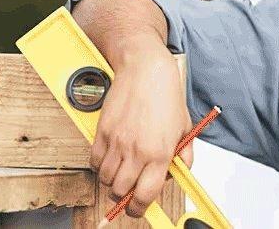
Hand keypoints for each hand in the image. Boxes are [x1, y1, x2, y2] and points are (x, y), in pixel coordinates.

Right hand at [89, 34, 193, 217]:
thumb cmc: (166, 94)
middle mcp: (136, 150)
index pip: (145, 195)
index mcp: (159, 153)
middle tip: (128, 190)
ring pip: (105, 179)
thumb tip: (180, 172)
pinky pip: (94, 161)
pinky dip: (99, 166)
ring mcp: (117, 142)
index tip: (138, 209)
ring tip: (121, 171)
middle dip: (123, 197)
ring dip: (111, 181)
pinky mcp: (102, 132)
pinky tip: (110, 159)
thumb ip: (184, 154)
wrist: (144, 69)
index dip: (140, 209)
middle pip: (120, 192)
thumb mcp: (184, 126)